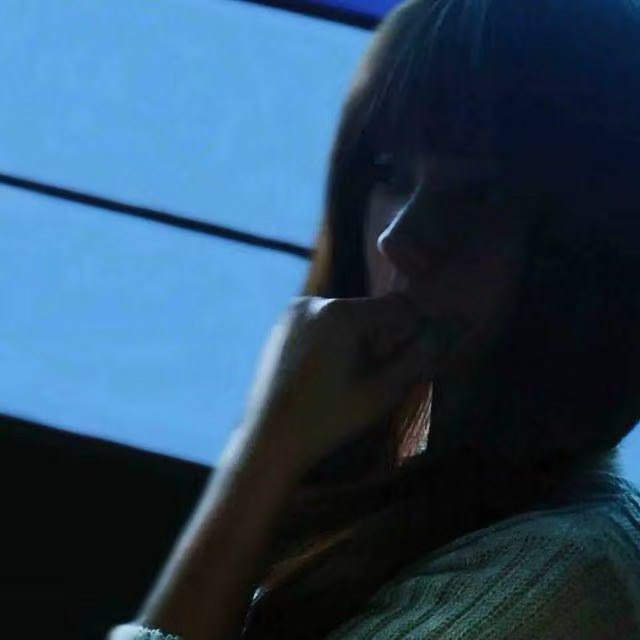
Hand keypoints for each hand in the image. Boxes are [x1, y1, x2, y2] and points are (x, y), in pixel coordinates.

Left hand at [236, 293, 441, 477]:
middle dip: (384, 339)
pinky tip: (329, 374)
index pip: (398, 306)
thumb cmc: (329, 418)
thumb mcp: (382, 391)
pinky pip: (323, 324)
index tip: (410, 362)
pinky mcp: (281, 326)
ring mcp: (293, 312)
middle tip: (379, 376)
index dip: (412, 332)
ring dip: (361, 341)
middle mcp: (315, 301)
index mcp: (340, 313)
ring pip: (347, 318)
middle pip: (371, 311)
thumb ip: (418, 357)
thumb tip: (446, 330)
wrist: (270, 439)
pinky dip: (336, 341)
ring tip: (352, 378)